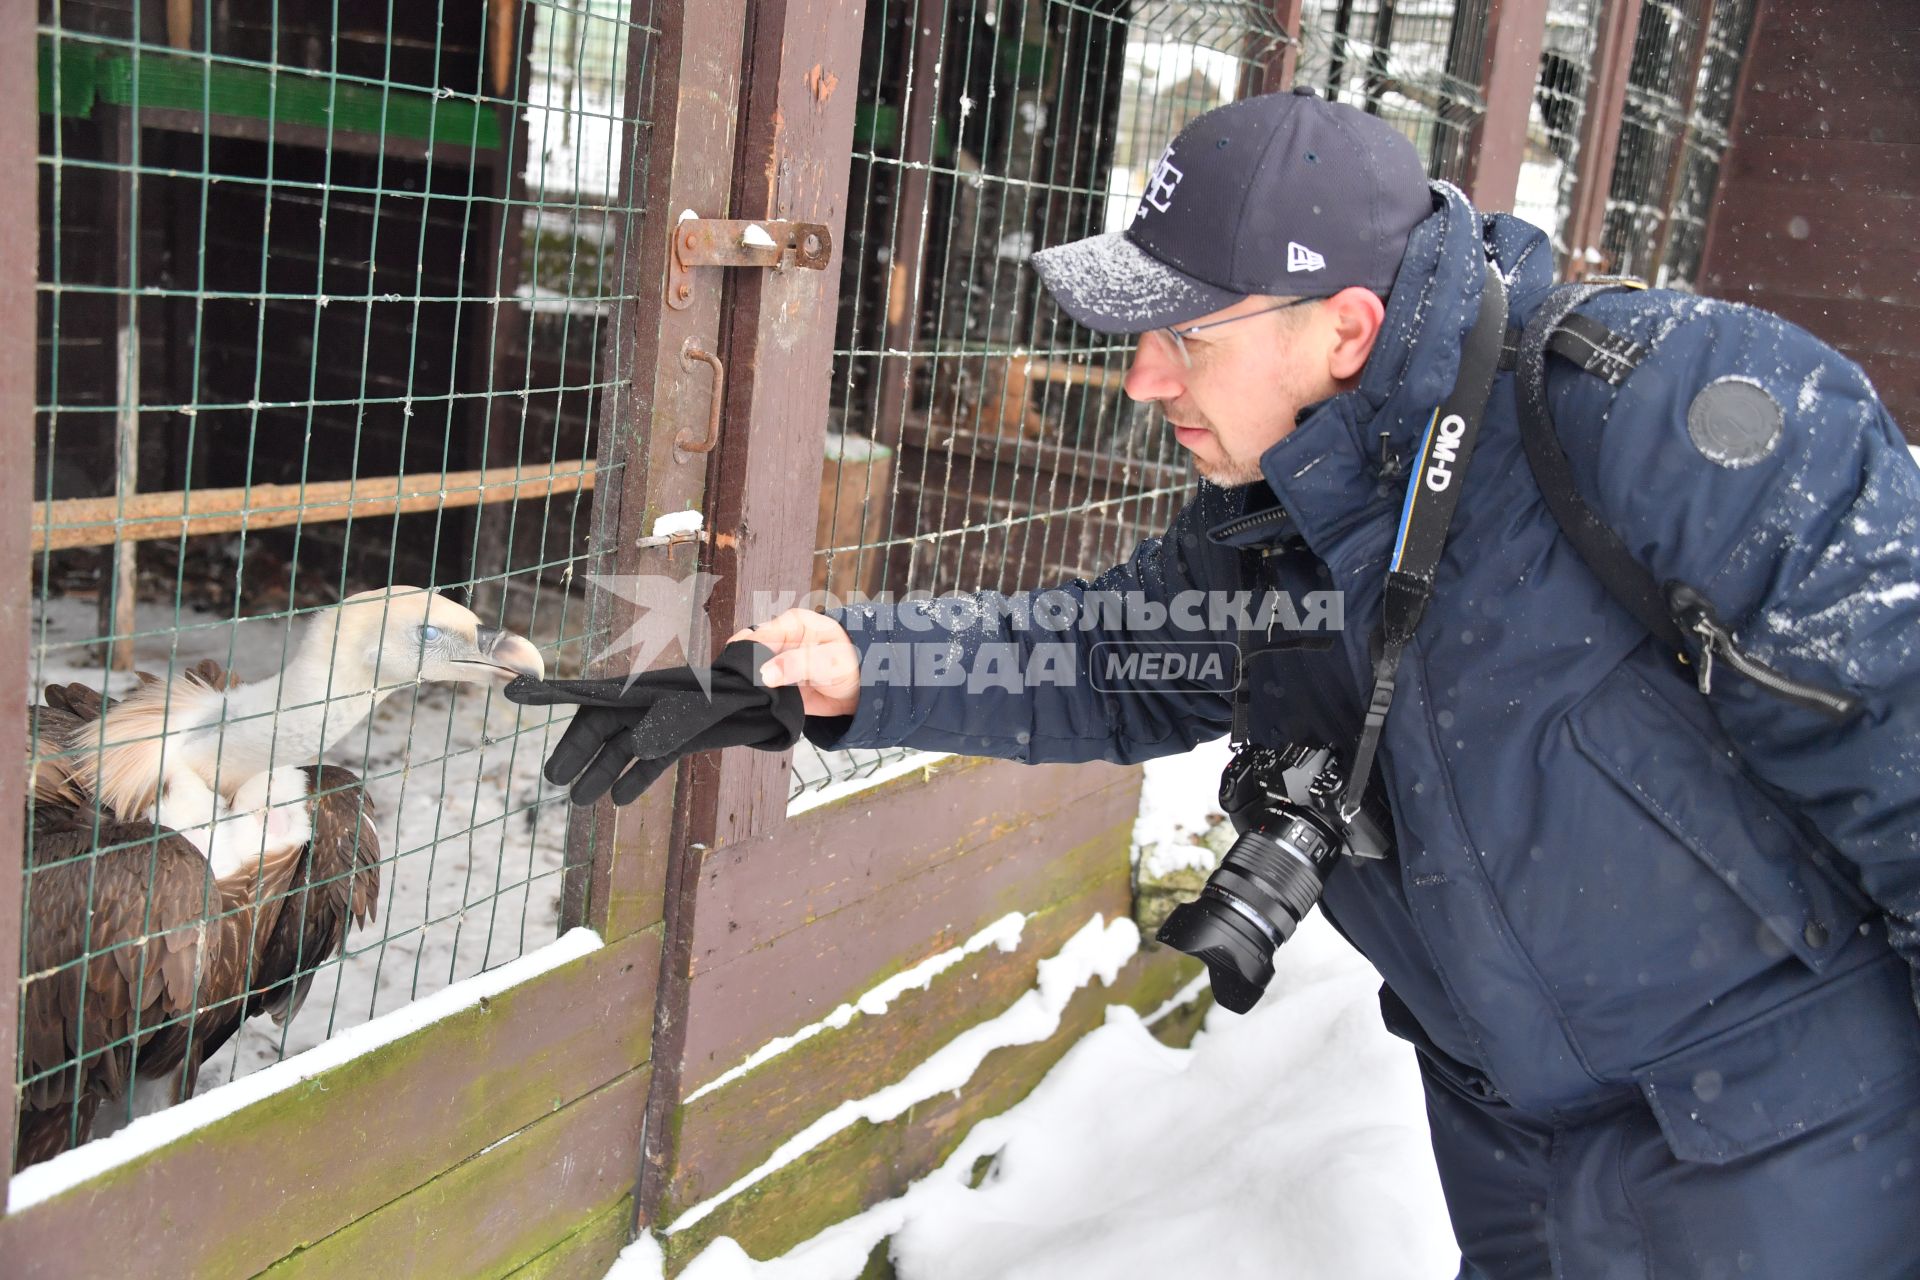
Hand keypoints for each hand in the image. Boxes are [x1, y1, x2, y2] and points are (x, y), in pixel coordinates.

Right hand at [503, 640, 804, 804]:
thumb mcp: (797, 649)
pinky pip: (662, 756)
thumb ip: (776, 660)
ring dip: (603, 768)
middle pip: (614, 719)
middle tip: (556, 778)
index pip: (619, 685)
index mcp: (686, 670)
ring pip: (631, 742)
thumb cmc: (809, 653)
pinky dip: (640, 776)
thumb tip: (757, 677)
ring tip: (580, 799)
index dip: (571, 695)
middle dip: (582, 746)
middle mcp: (676, 691)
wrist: (823, 672)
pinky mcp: (701, 733)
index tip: (525, 697)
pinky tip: (619, 799)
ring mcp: (684, 714)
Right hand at [728, 609, 860, 717]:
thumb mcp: (829, 661)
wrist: (863, 691)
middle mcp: (780, 640)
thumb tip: (765, 673)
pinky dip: (753, 695)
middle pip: (748, 651)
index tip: (750, 673)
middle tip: (748, 686)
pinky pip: (756, 688)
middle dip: (744, 669)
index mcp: (792, 624)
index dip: (750, 654)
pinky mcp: (774, 683)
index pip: (760, 635)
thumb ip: (797, 664)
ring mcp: (775, 662)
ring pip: (748, 670)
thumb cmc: (852, 665)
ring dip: (747, 684)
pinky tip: (755, 702)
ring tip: (752, 695)